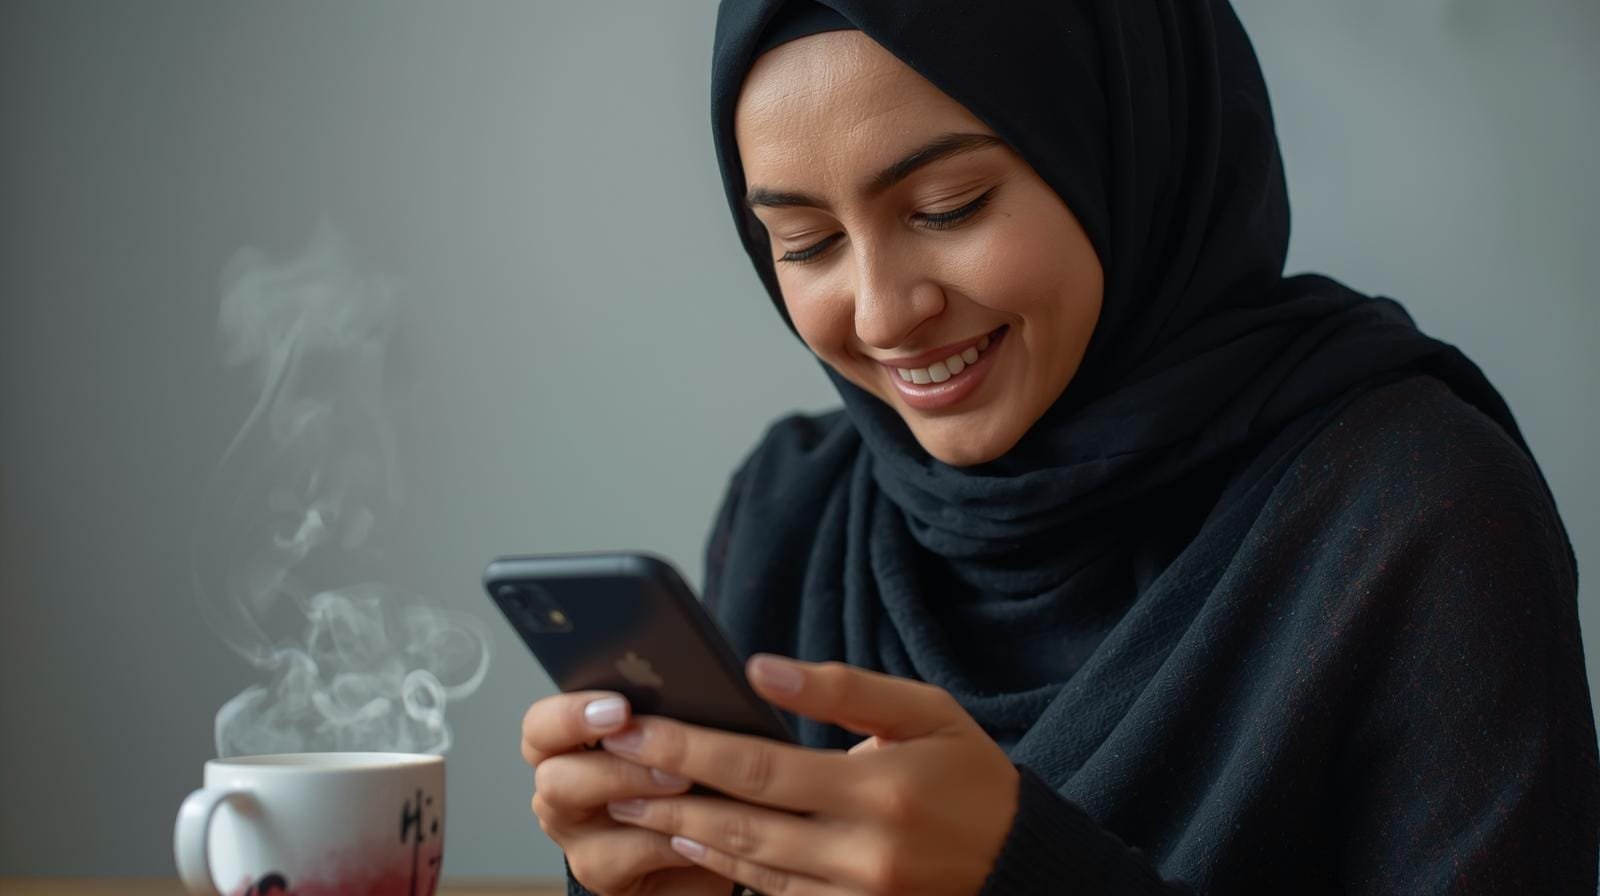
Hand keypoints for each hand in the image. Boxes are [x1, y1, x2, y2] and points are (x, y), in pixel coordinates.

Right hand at [521, 691, 735, 895]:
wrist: (708, 846)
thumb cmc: (688, 782)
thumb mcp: (673, 736)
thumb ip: (662, 711)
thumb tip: (683, 679)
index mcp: (570, 747)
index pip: (541, 725)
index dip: (570, 715)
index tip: (619, 709)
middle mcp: (562, 790)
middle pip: (552, 775)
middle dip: (613, 764)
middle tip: (662, 754)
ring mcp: (577, 836)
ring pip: (581, 817)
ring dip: (636, 793)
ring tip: (686, 782)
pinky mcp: (601, 873)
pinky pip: (623, 855)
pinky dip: (663, 838)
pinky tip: (696, 825)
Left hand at [599, 656, 1018, 895]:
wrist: (1022, 864)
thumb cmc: (970, 775)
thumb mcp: (925, 711)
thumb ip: (842, 688)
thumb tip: (761, 668)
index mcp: (880, 791)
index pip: (759, 768)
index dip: (688, 749)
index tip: (634, 728)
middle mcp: (865, 854)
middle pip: (740, 824)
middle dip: (667, 794)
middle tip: (611, 768)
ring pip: (750, 867)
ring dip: (685, 834)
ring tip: (633, 801)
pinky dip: (731, 868)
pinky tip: (693, 840)